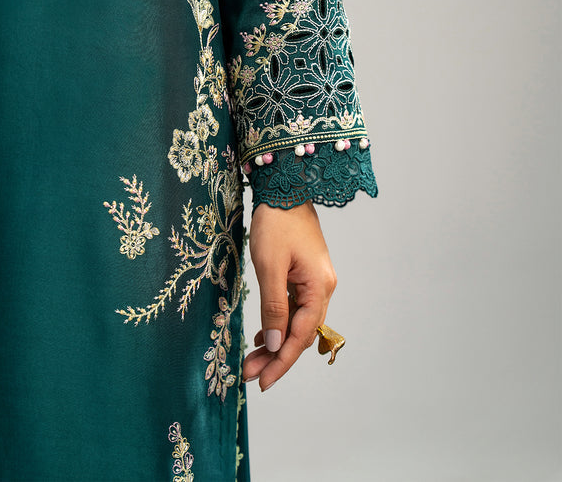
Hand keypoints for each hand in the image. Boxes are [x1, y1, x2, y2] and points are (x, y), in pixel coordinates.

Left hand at [242, 200, 336, 391]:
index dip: (281, 362)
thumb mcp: (270, 267)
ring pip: (297, 322)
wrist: (285, 187)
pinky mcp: (306, 273)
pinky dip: (279, 322)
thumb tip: (275, 345)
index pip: (300, 336)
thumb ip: (274, 308)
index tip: (261, 382)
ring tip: (251, 360)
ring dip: (275, 341)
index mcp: (319, 287)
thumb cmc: (276, 223)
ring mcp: (315, 280)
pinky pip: (294, 307)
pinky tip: (263, 335)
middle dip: (276, 356)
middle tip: (248, 375)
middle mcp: (323, 287)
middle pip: (301, 333)